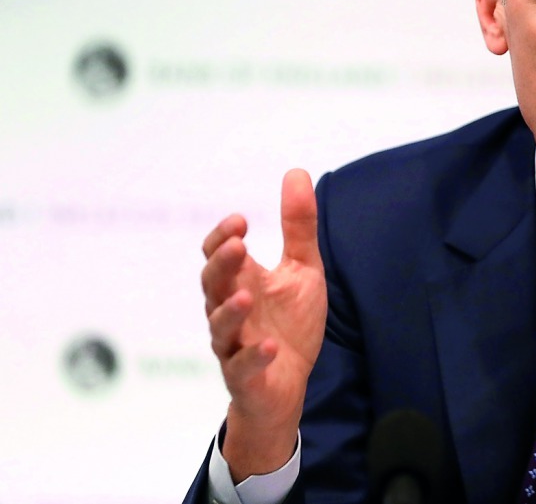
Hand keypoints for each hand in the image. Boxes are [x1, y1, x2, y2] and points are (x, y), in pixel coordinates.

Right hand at [200, 169, 326, 480]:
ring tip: (247, 296)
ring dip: (231, 311)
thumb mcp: (303, 270)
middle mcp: (230, 311)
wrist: (288, 384)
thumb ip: (298, 227)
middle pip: (212, 285)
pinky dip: (254, 357)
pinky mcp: (247, 378)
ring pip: (221, 327)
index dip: (222, 238)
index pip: (218, 255)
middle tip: (237, 246)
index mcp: (242, 282)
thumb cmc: (290, 323)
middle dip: (221, 266)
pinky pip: (243, 368)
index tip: (240, 221)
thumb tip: (296, 172)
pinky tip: (269, 347)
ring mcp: (234, 345)